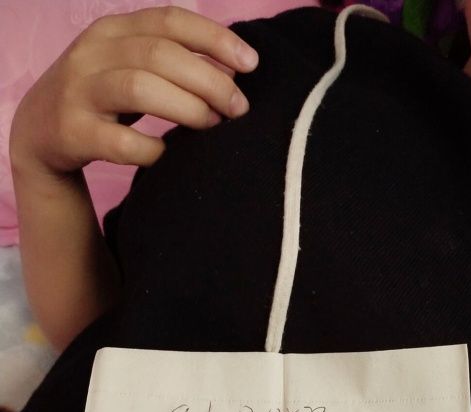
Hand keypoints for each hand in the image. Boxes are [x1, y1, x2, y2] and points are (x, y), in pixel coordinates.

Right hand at [8, 4, 258, 176]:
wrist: (40, 132)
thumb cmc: (103, 99)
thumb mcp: (129, 65)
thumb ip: (172, 61)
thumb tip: (235, 72)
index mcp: (114, 30)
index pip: (170, 20)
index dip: (215, 39)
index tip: (250, 64)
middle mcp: (93, 53)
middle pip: (161, 54)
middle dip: (210, 81)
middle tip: (238, 108)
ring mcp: (80, 91)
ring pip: (139, 88)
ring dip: (186, 107)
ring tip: (211, 124)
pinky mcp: (72, 132)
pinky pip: (120, 142)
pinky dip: (151, 149)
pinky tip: (167, 154)